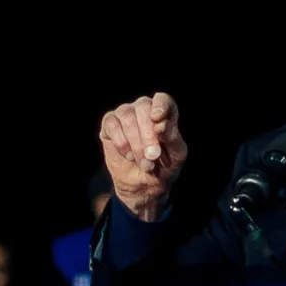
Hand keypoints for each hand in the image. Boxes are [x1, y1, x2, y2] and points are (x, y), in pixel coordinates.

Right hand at [98, 92, 188, 220]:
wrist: (144, 185)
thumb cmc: (164, 167)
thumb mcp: (176, 155)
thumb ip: (172, 138)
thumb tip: (161, 125)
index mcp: (164, 114)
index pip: (163, 100)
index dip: (160, 106)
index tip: (158, 118)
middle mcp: (143, 109)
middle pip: (143, 107)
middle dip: (148, 134)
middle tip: (153, 156)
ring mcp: (125, 114)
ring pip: (127, 117)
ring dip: (136, 143)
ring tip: (144, 162)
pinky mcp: (109, 124)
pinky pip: (112, 125)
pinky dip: (122, 143)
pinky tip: (129, 156)